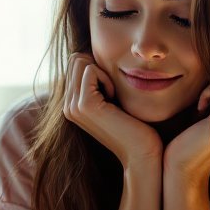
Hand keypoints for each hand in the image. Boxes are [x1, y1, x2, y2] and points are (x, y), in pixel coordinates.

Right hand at [63, 53, 162, 167]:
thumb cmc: (136, 126)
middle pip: (75, 59)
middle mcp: (67, 105)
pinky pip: (90, 69)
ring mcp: (73, 106)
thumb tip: (96, 56)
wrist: (141, 153)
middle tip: (113, 89)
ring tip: (113, 93)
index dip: (97, 66)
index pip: (75, 63)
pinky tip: (114, 97)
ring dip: (102, 71)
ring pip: (80, 61)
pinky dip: (107, 77)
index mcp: (72, 104)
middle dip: (98, 66)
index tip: (112, 88)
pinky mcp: (83, 105)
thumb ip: (101, 83)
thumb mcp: (114, 100)